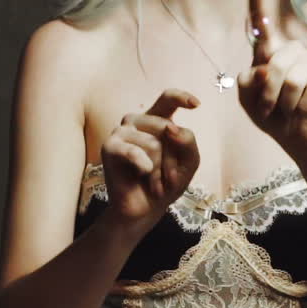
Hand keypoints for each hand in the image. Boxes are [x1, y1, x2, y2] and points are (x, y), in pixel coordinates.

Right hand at [99, 88, 201, 234]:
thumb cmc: (166, 183)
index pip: (167, 98)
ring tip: (156, 184)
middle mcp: (136, 121)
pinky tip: (144, 173)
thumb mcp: (189, 162)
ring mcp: (121, 132)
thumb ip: (188, 141)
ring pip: (153, 142)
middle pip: (166, 127)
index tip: (196, 105)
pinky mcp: (109, 147)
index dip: (181, 97)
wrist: (143, 210)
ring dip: (160, 169)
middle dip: (173, 158)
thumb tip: (172, 128)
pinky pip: (134, 151)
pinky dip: (145, 166)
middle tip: (170, 180)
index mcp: (155, 120)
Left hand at [236, 0, 306, 159]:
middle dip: (268, 91)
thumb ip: (249, 81)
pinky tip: (306, 110)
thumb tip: (269, 68)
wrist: (300, 137)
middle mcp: (293, 50)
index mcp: (270, 51)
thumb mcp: (249, 100)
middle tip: (270, 108)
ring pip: (292, 77)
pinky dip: (304, 106)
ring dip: (285, 102)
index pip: (262, 20)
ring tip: (289, 110)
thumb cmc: (273, 115)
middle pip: (275, 61)